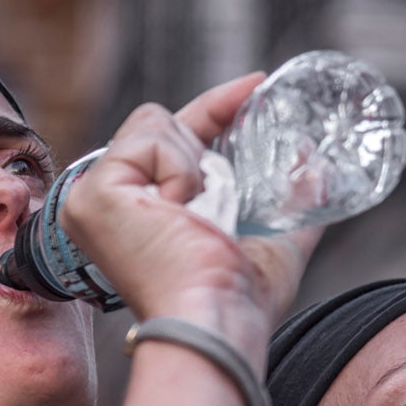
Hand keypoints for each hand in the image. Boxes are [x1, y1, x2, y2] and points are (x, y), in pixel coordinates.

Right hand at [58, 74, 319, 362]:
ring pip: (154, 122)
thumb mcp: (273, 240)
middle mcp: (106, 205)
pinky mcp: (94, 194)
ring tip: (196, 217)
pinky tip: (180, 213)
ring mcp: (91, 199)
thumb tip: (315, 165)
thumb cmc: (239, 300)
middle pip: (159, 123)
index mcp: (139, 215)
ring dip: (194, 165)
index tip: (256, 85)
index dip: (214, 109)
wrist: (218, 320)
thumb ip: (291, 203)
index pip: (172, 140)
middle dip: (204, 142)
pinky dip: (179, 170)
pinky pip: (149, 138)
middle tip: (219, 201)